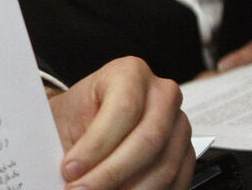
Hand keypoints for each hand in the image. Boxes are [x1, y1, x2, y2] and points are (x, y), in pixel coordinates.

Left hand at [49, 57, 192, 189]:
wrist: (89, 117)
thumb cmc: (76, 114)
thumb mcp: (65, 118)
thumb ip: (71, 143)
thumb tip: (72, 172)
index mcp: (129, 72)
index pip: (122, 110)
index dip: (96, 146)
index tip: (71, 170)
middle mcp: (161, 94)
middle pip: (148, 140)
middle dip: (111, 173)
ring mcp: (179, 123)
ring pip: (164, 166)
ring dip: (131, 189)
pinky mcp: (186, 151)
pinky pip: (177, 180)